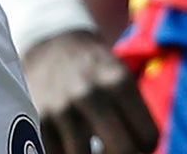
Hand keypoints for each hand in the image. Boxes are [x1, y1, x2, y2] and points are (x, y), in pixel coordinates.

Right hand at [24, 31, 158, 153]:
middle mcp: (89, 93)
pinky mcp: (39, 116)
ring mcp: (62, 105)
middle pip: (122, 149)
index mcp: (118, 82)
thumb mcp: (121, 79)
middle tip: (116, 146)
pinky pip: (57, 153)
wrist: (49, 43)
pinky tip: (72, 144)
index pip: (148, 137)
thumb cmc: (94, 70)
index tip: (136, 138)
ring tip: (93, 146)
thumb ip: (135, 116)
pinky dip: (67, 153)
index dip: (145, 143)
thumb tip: (138, 153)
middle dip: (123, 153)